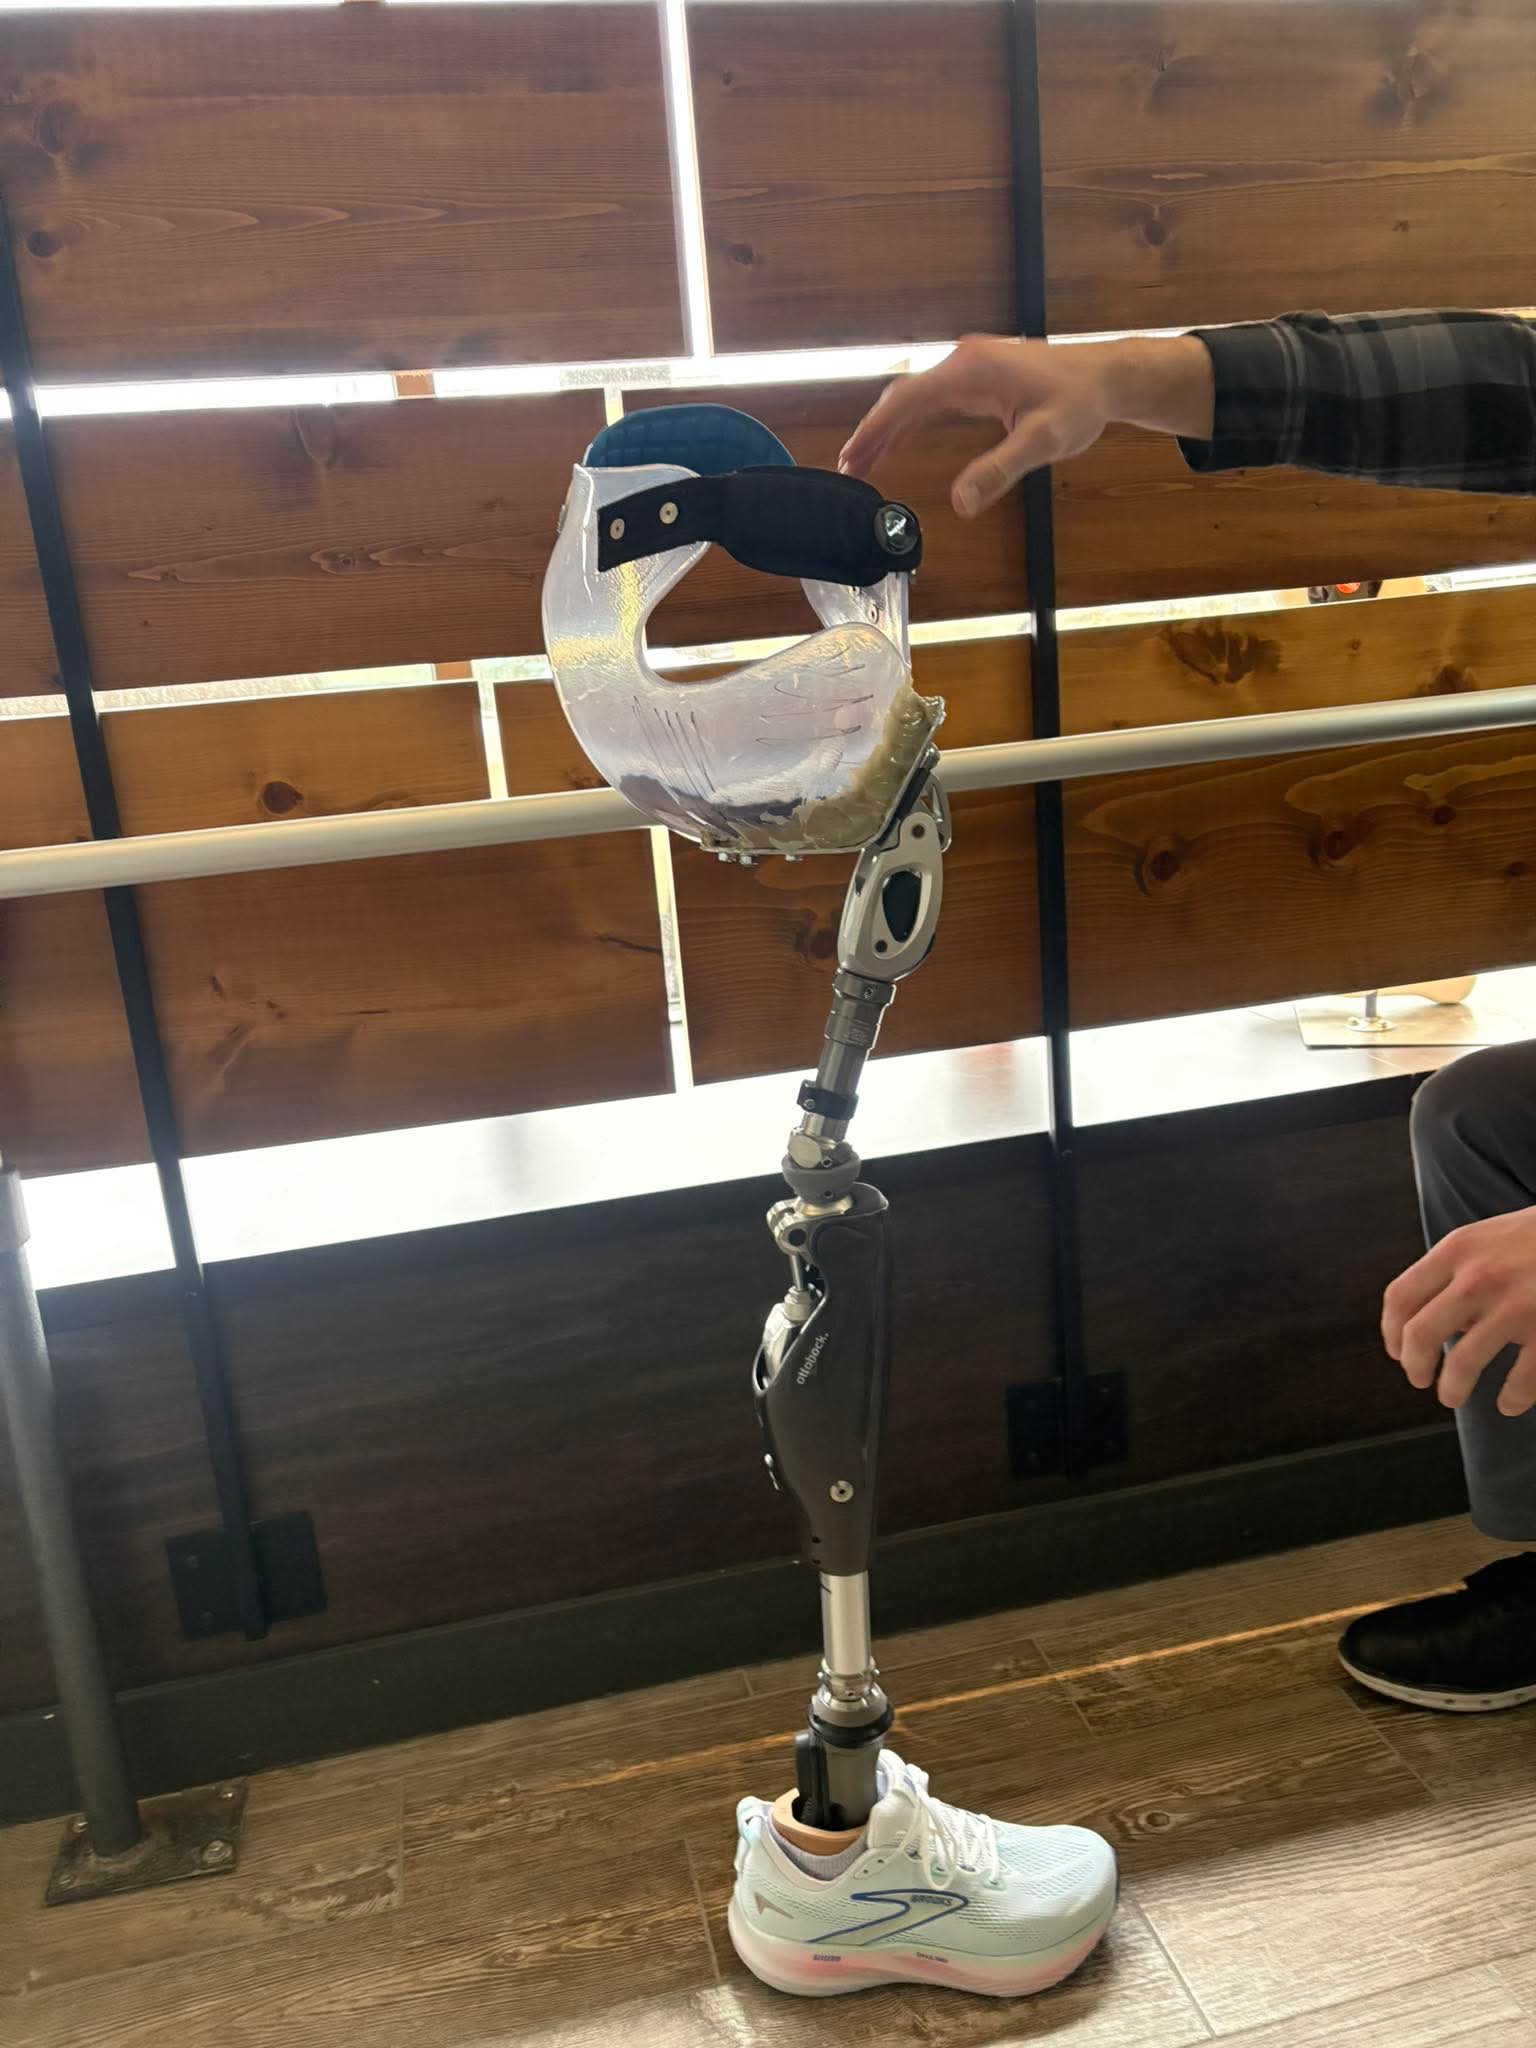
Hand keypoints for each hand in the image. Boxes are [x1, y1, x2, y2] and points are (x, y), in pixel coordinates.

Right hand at [838, 332, 1213, 518]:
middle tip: (847, 470)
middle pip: (903, 397)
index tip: (850, 458)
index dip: (874, 430)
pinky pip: (933, 398)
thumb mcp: (1041, 442)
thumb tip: (960, 504)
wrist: (1107, 377)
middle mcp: (964, 361)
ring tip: (861, 462)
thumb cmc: (1078, 404)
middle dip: (872, 432)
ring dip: (887, 428)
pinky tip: (896, 442)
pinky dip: (910, 421)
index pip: (908, 400)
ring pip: (915, 397)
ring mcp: (970, 366)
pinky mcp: (978, 375)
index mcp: (971, 371)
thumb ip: (999, 471)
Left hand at [1382, 1208, 1535, 1415]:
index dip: (1391, 1332)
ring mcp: (1516, 1305)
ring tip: (1452, 1396)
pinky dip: (1511, 1399)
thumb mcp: (1485, 1240)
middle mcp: (1479, 1278)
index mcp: (1457, 1250)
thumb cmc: (1532, 1238)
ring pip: (1463, 1364)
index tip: (1397, 1352)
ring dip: (1452, 1389)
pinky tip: (1508, 1403)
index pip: (1400, 1297)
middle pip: (1421, 1335)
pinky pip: (1522, 1380)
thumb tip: (1436, 1326)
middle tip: (1420, 1380)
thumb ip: (1454, 1275)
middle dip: (1415, 1366)